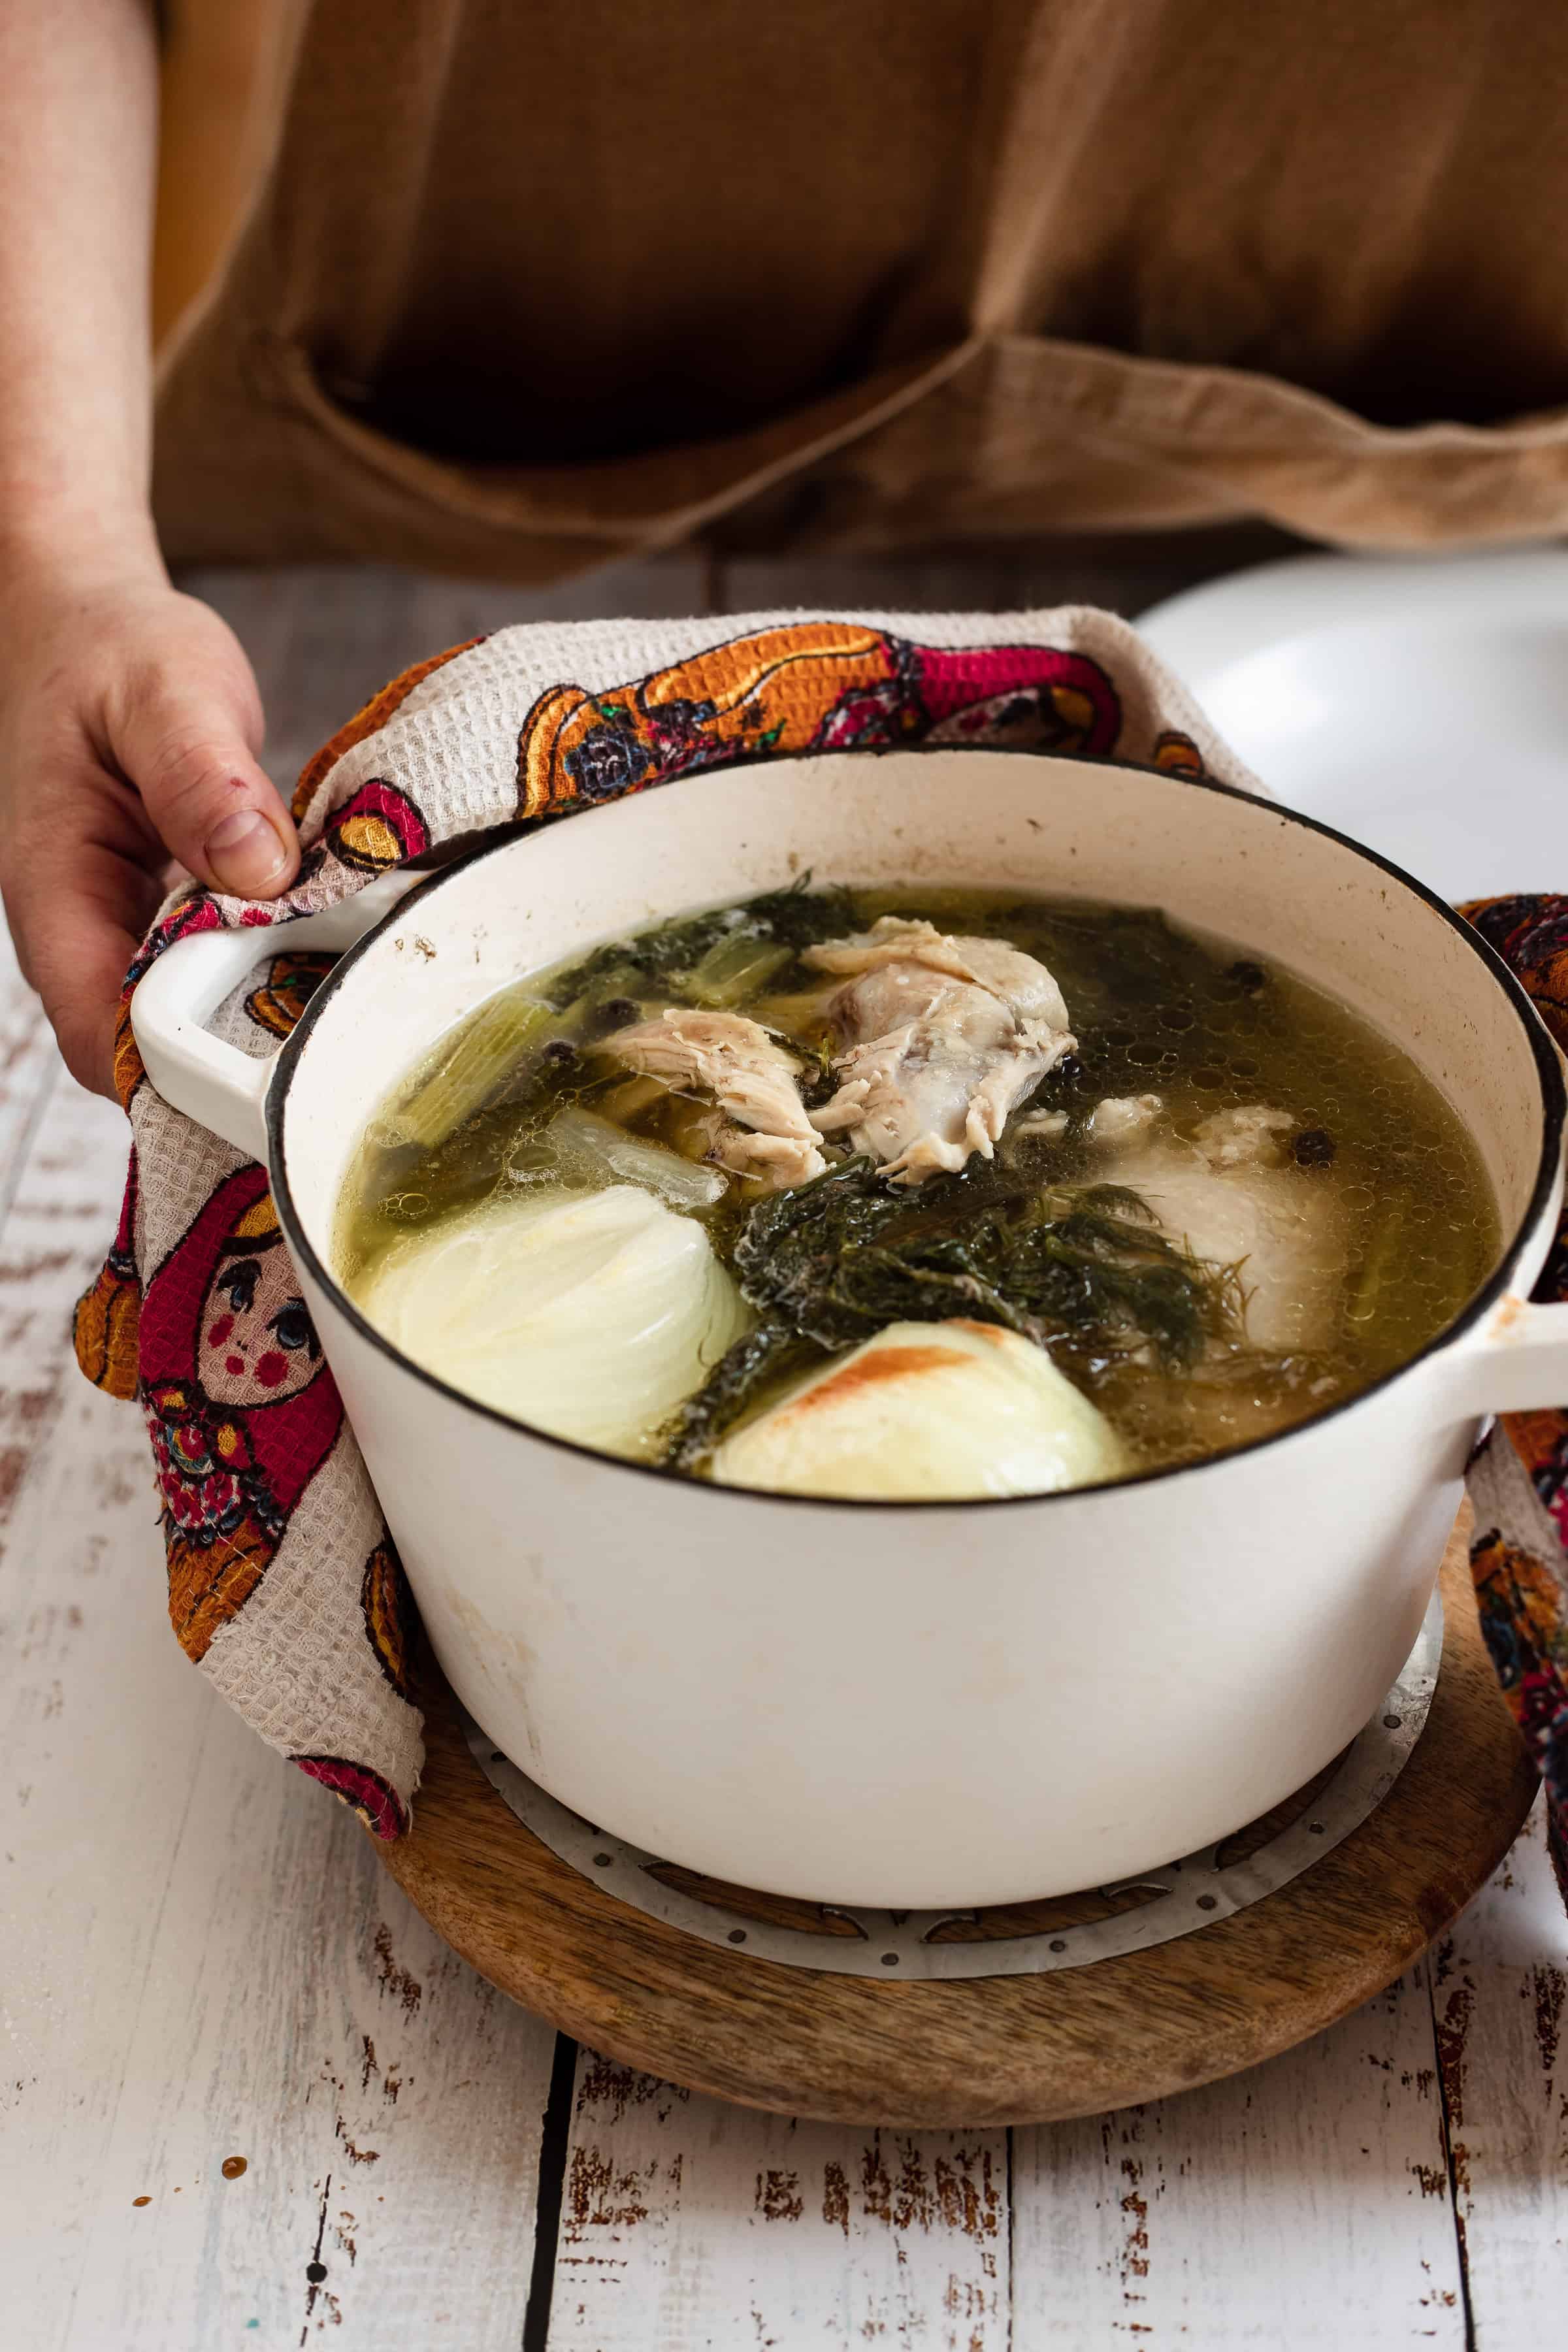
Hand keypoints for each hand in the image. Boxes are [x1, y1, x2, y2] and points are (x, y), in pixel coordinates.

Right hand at [0, 561, 299, 1096]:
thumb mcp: (164, 692)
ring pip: (195, 1019)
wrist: (93, 627)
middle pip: (154, 1051)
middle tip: (351, 1053)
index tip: (275, 1076)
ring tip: (364, 1018)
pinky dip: (277, 973)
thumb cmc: (113, 652)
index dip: (180, 1076)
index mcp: (57, 893)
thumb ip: (202, 777)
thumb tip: (257, 868)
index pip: (102, 1035)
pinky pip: (222, 973)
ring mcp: (129, 931)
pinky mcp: (174, 919)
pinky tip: (346, 961)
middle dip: (243, 1065)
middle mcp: (86, 932)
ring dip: (270, 1022)